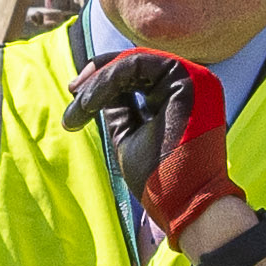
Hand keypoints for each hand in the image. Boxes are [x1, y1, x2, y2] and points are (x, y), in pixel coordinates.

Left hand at [63, 48, 238, 242]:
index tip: (77, 100)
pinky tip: (90, 102)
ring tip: (79, 105)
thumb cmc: (158, 179)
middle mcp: (190, 83)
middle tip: (72, 91)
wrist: (183, 203)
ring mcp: (192, 78)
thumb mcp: (128, 135)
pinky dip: (108, 79)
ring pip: (133, 62)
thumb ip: (118, 108)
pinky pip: (137, 65)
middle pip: (135, 64)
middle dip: (98, 74)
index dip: (104, 80)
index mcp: (179, 96)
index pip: (138, 76)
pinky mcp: (188, 78)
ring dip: (100, 80)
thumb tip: (95, 89)